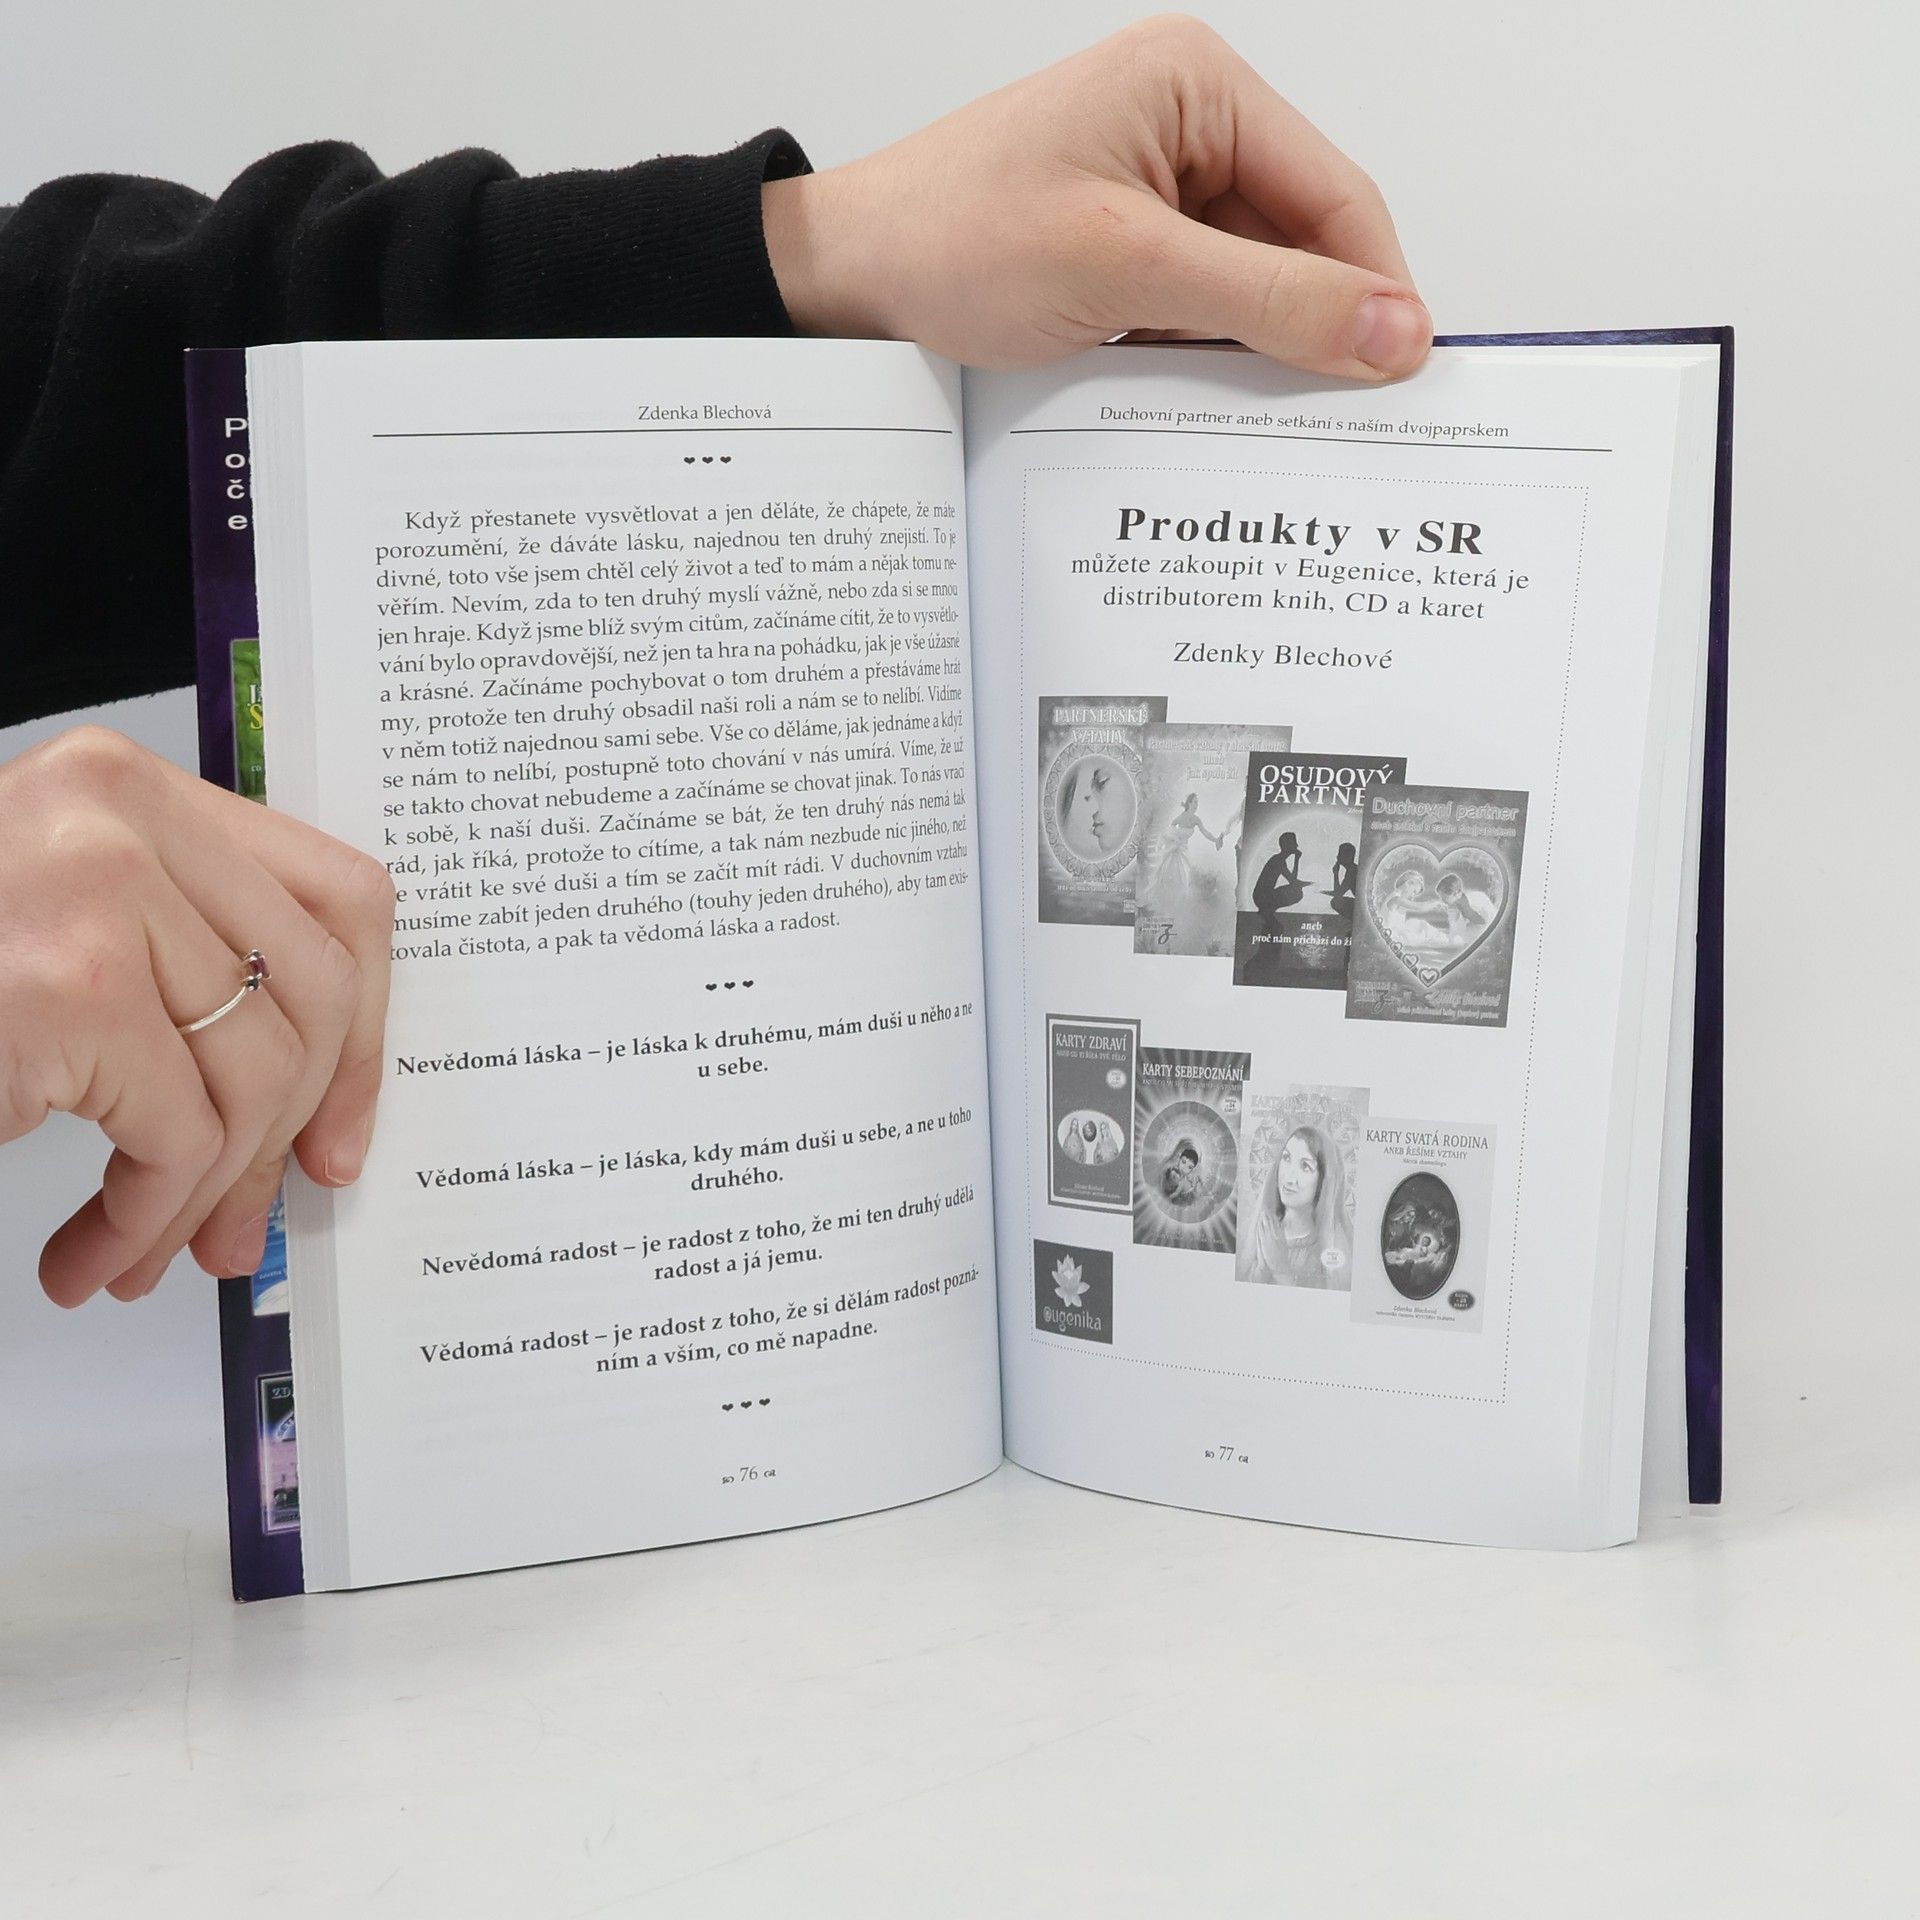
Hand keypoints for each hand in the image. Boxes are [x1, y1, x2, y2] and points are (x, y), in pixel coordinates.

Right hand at [0, 728, 394, 1305]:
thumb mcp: (68, 936)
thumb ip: (181, 971)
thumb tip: (310, 1115)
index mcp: (133, 789)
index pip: (339, 897)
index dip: (366, 1030)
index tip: (341, 1129)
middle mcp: (120, 814)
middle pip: (312, 994)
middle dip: (289, 1133)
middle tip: (242, 1225)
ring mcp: (91, 892)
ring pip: (253, 1077)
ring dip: (204, 1196)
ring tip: (148, 1253)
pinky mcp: (61, 989)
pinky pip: (176, 1135)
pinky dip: (144, 1218)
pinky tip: (93, 1254)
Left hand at [764, 15, 1428, 379]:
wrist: (844, 284)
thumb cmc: (952, 241)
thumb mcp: (1124, 269)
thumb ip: (1266, 300)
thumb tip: (1393, 330)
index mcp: (1196, 86)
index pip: (1333, 193)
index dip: (1377, 288)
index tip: (1407, 378)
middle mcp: (1186, 127)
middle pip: (1300, 244)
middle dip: (1315, 330)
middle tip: (1346, 425)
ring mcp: (1153, 191)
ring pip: (1252, 288)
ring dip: (1256, 356)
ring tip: (1266, 426)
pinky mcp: (1125, 250)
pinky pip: (1200, 311)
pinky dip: (1207, 362)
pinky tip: (1202, 409)